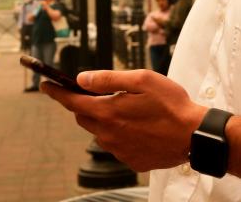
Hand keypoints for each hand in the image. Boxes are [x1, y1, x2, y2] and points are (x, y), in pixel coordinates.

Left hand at [42, 70, 206, 171]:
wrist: (195, 135)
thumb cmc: (171, 104)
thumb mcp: (141, 80)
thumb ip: (108, 79)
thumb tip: (82, 79)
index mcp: (108, 112)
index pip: (71, 102)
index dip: (56, 92)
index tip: (45, 84)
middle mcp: (108, 134)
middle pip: (84, 118)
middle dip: (85, 104)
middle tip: (101, 94)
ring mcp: (119, 150)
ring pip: (100, 132)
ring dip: (106, 120)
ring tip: (130, 110)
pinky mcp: (132, 160)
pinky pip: (117, 145)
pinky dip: (121, 134)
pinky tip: (141, 127)